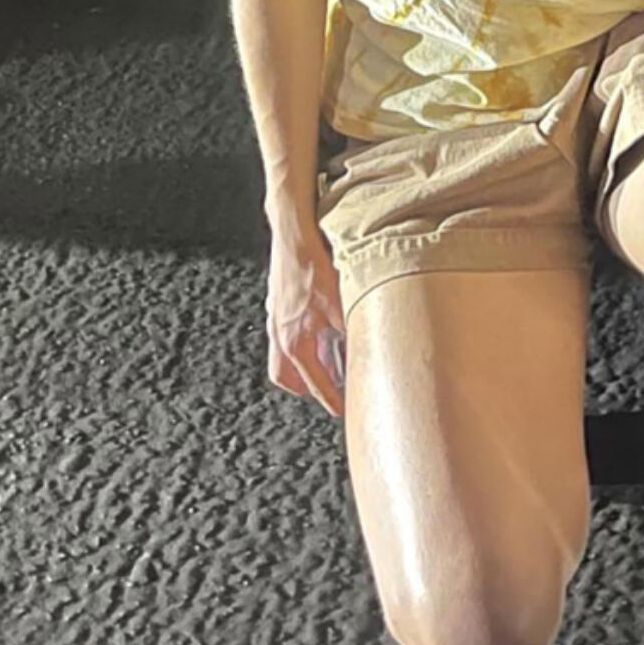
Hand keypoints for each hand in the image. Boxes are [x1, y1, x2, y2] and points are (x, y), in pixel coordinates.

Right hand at [265, 219, 346, 418]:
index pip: (316, 385)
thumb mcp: (342, 301)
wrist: (293, 232)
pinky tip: (317, 330)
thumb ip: (352, 330)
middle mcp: (281, 335)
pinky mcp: (277, 304)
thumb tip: (368, 349)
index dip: (333, 401)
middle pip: (288, 378)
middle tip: (330, 391)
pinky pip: (284, 336)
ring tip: (323, 364)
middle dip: (308, 389)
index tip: (345, 412)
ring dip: (302, 366)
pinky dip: (299, 342)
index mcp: (296, 341)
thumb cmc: (315, 263)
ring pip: (283, 358)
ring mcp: (275, 319)